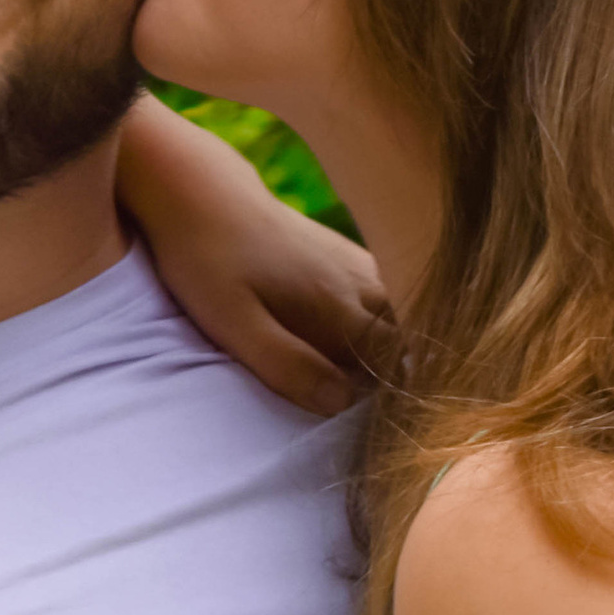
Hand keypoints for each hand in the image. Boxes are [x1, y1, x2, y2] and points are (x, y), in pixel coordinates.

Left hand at [118, 95, 391, 416]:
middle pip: (412, 339)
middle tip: (397, 410)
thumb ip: (287, 364)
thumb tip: (342, 402)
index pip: (400, 362)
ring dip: (403, 345)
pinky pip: (389, 291)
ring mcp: (356, 263)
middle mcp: (359, 283)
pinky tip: (376, 338)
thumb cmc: (207, 261)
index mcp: (337, 307)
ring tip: (389, 382)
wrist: (200, 192)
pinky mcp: (345, 254)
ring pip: (404, 313)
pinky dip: (392, 318)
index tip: (399, 423)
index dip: (405, 395)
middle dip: (413, 373)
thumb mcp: (234, 322)